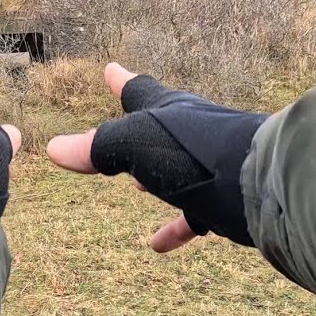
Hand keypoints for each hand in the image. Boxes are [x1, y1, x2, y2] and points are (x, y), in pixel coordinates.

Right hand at [46, 64, 266, 251]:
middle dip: (138, 126)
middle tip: (126, 123)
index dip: (121, 82)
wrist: (261, 185)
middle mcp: (189, 134)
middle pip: (159, 127)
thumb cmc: (197, 155)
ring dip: (154, 176)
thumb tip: (53, 149)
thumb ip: (98, 148)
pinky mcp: (222, 200)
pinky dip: (175, 228)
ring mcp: (207, 167)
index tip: (111, 70)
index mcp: (167, 112)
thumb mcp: (136, 145)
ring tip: (137, 185)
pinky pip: (193, 214)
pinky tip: (157, 246)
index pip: (138, 89)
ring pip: (176, 169)